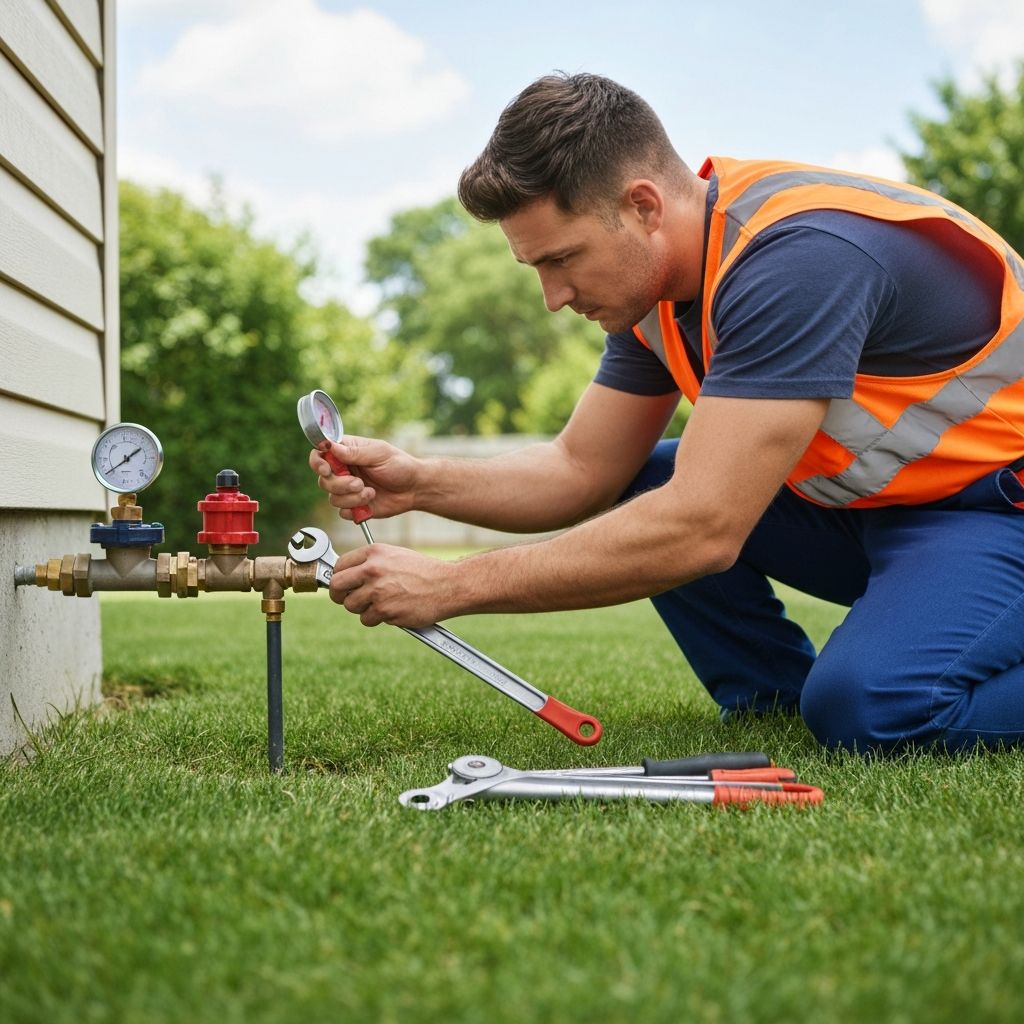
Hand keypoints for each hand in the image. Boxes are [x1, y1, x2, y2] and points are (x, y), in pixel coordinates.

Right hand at [308, 436, 419, 520]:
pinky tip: (370, 502)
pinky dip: (355, 509)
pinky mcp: (354, 506)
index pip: (320, 455)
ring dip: (351, 498)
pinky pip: (343, 512)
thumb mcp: (379, 453)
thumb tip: (330, 446)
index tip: (327, 469)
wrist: (414, 488)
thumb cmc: (400, 465)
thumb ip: (354, 452)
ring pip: (332, 498)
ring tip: (371, 492)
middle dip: (340, 484)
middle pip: (323, 480)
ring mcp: (348, 490)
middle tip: (359, 483)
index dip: (318, 463)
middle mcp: (344, 471)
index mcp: (346, 452)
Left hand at [329, 544, 456, 626]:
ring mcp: (377, 591)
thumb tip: (347, 577)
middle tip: (347, 599)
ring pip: (351, 606)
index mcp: (374, 552)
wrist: (448, 585)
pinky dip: (377, 619)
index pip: (340, 565)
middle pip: (337, 586)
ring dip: (361, 609)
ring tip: (380, 604)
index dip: (339, 577)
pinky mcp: (384, 610)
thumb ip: (370, 564)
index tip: (341, 584)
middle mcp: (372, 569)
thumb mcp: (395, 556)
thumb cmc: (423, 571)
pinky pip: (367, 619)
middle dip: (339, 595)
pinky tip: (392, 611)